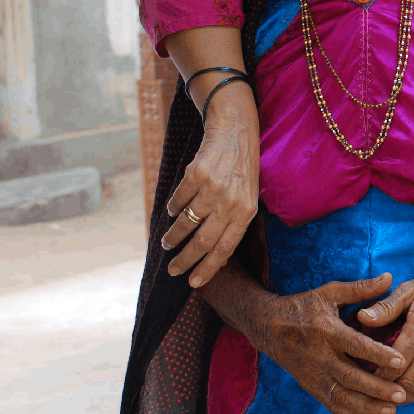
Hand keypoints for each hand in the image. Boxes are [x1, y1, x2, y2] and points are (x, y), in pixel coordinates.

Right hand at [162, 80, 259, 287]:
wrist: (236, 130)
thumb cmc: (241, 168)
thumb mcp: (247, 196)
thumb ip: (232, 221)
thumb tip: (209, 253)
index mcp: (246, 212)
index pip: (226, 249)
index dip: (208, 268)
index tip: (193, 283)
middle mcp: (231, 202)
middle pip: (202, 241)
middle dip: (184, 259)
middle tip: (172, 269)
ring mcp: (214, 188)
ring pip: (187, 223)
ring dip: (173, 236)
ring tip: (167, 242)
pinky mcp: (196, 174)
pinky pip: (178, 200)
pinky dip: (172, 208)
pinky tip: (172, 211)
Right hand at [250, 274, 409, 413]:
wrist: (268, 327)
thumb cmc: (304, 307)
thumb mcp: (330, 292)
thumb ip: (360, 288)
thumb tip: (389, 277)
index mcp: (326, 330)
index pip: (354, 345)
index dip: (377, 354)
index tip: (400, 361)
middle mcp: (320, 356)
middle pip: (351, 377)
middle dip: (377, 388)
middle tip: (402, 394)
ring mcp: (314, 375)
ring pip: (342, 396)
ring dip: (367, 405)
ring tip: (392, 409)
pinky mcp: (311, 386)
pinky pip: (332, 404)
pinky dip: (351, 413)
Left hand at [361, 258, 413, 404]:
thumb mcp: (410, 289)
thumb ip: (386, 306)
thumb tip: (362, 317)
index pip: (394, 362)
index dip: (376, 374)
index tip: (362, 375)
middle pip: (407, 382)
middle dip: (386, 389)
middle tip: (370, 389)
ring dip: (402, 396)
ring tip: (386, 394)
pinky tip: (410, 394)